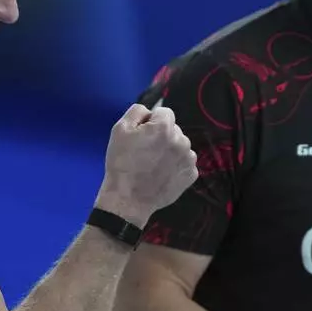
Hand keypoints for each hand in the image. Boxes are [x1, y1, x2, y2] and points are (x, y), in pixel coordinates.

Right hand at [97, 104, 198, 225]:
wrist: (128, 198)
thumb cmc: (121, 163)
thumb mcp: (120, 129)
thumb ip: (137, 111)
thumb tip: (149, 112)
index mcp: (164, 128)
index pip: (164, 112)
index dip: (151, 122)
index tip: (142, 135)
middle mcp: (182, 140)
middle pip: (173, 130)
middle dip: (162, 136)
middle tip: (146, 152)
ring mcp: (189, 159)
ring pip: (180, 146)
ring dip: (170, 150)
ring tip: (153, 164)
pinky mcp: (191, 174)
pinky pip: (184, 162)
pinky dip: (175, 165)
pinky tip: (162, 174)